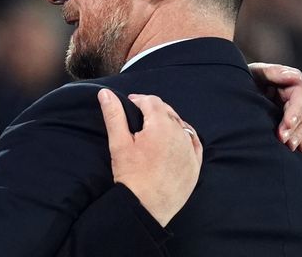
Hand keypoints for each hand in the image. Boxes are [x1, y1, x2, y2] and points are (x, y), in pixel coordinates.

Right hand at [98, 89, 201, 226]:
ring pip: (181, 125)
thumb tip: (105, 93)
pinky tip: (175, 141)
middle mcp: (180, 134)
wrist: (145, 207)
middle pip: (167, 111)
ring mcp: (190, 150)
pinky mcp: (195, 165)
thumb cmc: (131, 176)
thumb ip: (114, 115)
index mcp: (161, 126)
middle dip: (153, 110)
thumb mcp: (119, 143)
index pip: (152, 101)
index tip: (130, 105)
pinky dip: (184, 137)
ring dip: (168, 122)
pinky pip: (194, 142)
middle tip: (139, 117)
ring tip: (153, 130)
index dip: (139, 100)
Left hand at [248, 63, 301, 152]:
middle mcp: (299, 98)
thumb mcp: (255, 73)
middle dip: (296, 127)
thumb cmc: (247, 80)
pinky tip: (301, 148)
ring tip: (289, 146)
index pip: (301, 96)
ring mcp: (300, 113)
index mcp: (292, 83)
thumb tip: (293, 76)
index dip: (296, 111)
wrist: (236, 94)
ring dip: (300, 136)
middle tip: (284, 139)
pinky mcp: (298, 125)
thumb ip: (272, 73)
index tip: (287, 124)